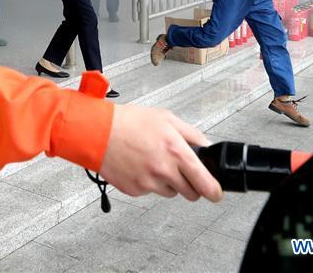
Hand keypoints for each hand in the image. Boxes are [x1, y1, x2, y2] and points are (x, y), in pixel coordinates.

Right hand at [99, 105, 222, 202]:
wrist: (97, 132)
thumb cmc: (127, 122)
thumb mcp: (166, 118)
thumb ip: (190, 134)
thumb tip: (206, 146)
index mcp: (176, 151)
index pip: (205, 182)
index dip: (214, 191)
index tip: (216, 193)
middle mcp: (164, 170)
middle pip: (190, 193)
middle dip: (189, 184)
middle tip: (179, 170)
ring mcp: (148, 183)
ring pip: (170, 192)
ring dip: (167, 182)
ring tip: (152, 161)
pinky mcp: (135, 190)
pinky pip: (149, 191)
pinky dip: (148, 182)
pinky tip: (139, 165)